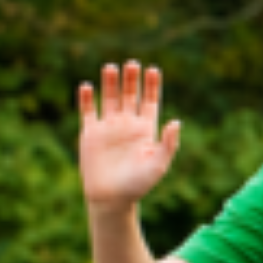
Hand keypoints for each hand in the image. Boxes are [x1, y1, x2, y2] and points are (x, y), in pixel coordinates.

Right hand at [79, 62, 181, 217]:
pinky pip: (88, 111)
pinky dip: (86, 99)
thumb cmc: (138, 185)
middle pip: (130, 95)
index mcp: (145, 130)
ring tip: (111, 67)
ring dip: (110, 83)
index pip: (150, 101)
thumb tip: (176, 121)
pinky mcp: (90, 134)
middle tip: (133, 64)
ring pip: (109, 99)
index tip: (153, 69)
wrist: (111, 199)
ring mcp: (108, 128)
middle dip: (131, 79)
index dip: (151, 86)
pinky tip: (87, 86)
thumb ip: (168, 143)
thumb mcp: (158, 164)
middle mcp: (127, 125)